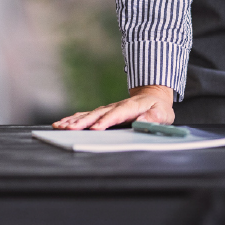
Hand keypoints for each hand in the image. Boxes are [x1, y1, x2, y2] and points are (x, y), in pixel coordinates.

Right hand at [52, 85, 174, 129]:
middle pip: (98, 114)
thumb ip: (153, 118)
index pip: (117, 114)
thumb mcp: (163, 113)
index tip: (96, 129)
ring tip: (60, 126)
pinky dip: (74, 118)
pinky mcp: (104, 112)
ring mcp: (109, 108)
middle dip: (83, 122)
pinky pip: (87, 115)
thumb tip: (142, 122)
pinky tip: (63, 123)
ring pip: (89, 114)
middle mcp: (117, 106)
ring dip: (74, 120)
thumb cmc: (159, 108)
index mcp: (132, 107)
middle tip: (69, 129)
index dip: (106, 121)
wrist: (154, 95)